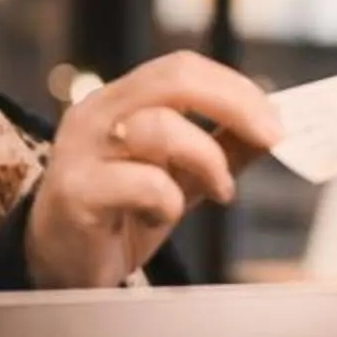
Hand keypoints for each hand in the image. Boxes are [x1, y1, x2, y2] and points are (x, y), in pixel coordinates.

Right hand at [28, 52, 281, 287]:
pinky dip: (169, 201)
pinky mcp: (76, 192)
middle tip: (272, 137)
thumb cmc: (119, 215)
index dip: (235, 88)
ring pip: (160, 128)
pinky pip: (142, 183)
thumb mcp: (180, 177)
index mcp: (121, 101)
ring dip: (208, 159)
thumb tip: (275, 132)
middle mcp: (97, 113)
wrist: (58, 268)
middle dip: (234, 104)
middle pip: (173, 79)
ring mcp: (82, 150)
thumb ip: (222, 151)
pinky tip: (163, 217)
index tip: (277, 120)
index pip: (182, 69)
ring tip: (219, 190)